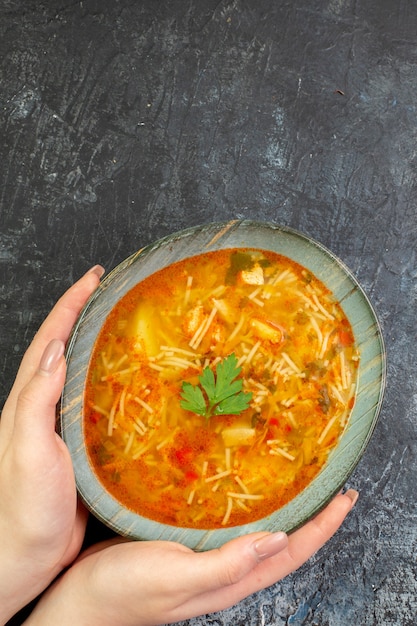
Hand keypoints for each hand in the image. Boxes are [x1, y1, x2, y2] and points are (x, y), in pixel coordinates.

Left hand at [0, 266, 103, 622]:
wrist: (22, 556)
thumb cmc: (22, 509)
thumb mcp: (26, 450)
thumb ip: (36, 401)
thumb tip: (55, 349)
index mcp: (29, 401)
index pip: (50, 339)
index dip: (71, 305)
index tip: (94, 278)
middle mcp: (43, 407)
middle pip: (63, 346)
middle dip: (84, 313)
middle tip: (113, 292)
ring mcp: (61, 426)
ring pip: (79, 372)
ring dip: (97, 343)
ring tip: (125, 326)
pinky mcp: (79, 447)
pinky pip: (96, 402)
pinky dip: (109, 381)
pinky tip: (132, 385)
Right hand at [26, 490, 357, 625]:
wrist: (82, 600)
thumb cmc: (125, 591)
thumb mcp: (177, 577)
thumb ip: (227, 564)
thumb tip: (280, 539)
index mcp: (232, 581)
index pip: (293, 553)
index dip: (323, 527)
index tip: (346, 498)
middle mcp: (228, 571)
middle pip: (286, 545)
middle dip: (315, 518)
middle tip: (334, 486)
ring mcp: (210, 560)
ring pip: (263, 535)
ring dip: (289, 512)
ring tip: (302, 485)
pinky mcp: (190, 546)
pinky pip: (234, 527)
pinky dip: (253, 509)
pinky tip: (246, 492)